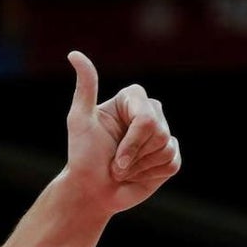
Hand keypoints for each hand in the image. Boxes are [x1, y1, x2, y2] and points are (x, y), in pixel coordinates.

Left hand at [65, 51, 180, 213]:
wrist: (92, 192)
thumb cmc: (83, 157)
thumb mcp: (79, 121)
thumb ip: (85, 87)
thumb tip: (74, 54)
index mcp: (131, 99)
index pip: (147, 117)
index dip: (132, 141)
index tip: (111, 153)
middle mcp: (149, 113)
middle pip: (159, 131)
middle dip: (134, 154)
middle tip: (115, 164)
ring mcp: (161, 134)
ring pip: (166, 148)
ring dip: (140, 166)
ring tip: (123, 169)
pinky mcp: (170, 157)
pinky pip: (172, 162)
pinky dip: (151, 174)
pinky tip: (137, 175)